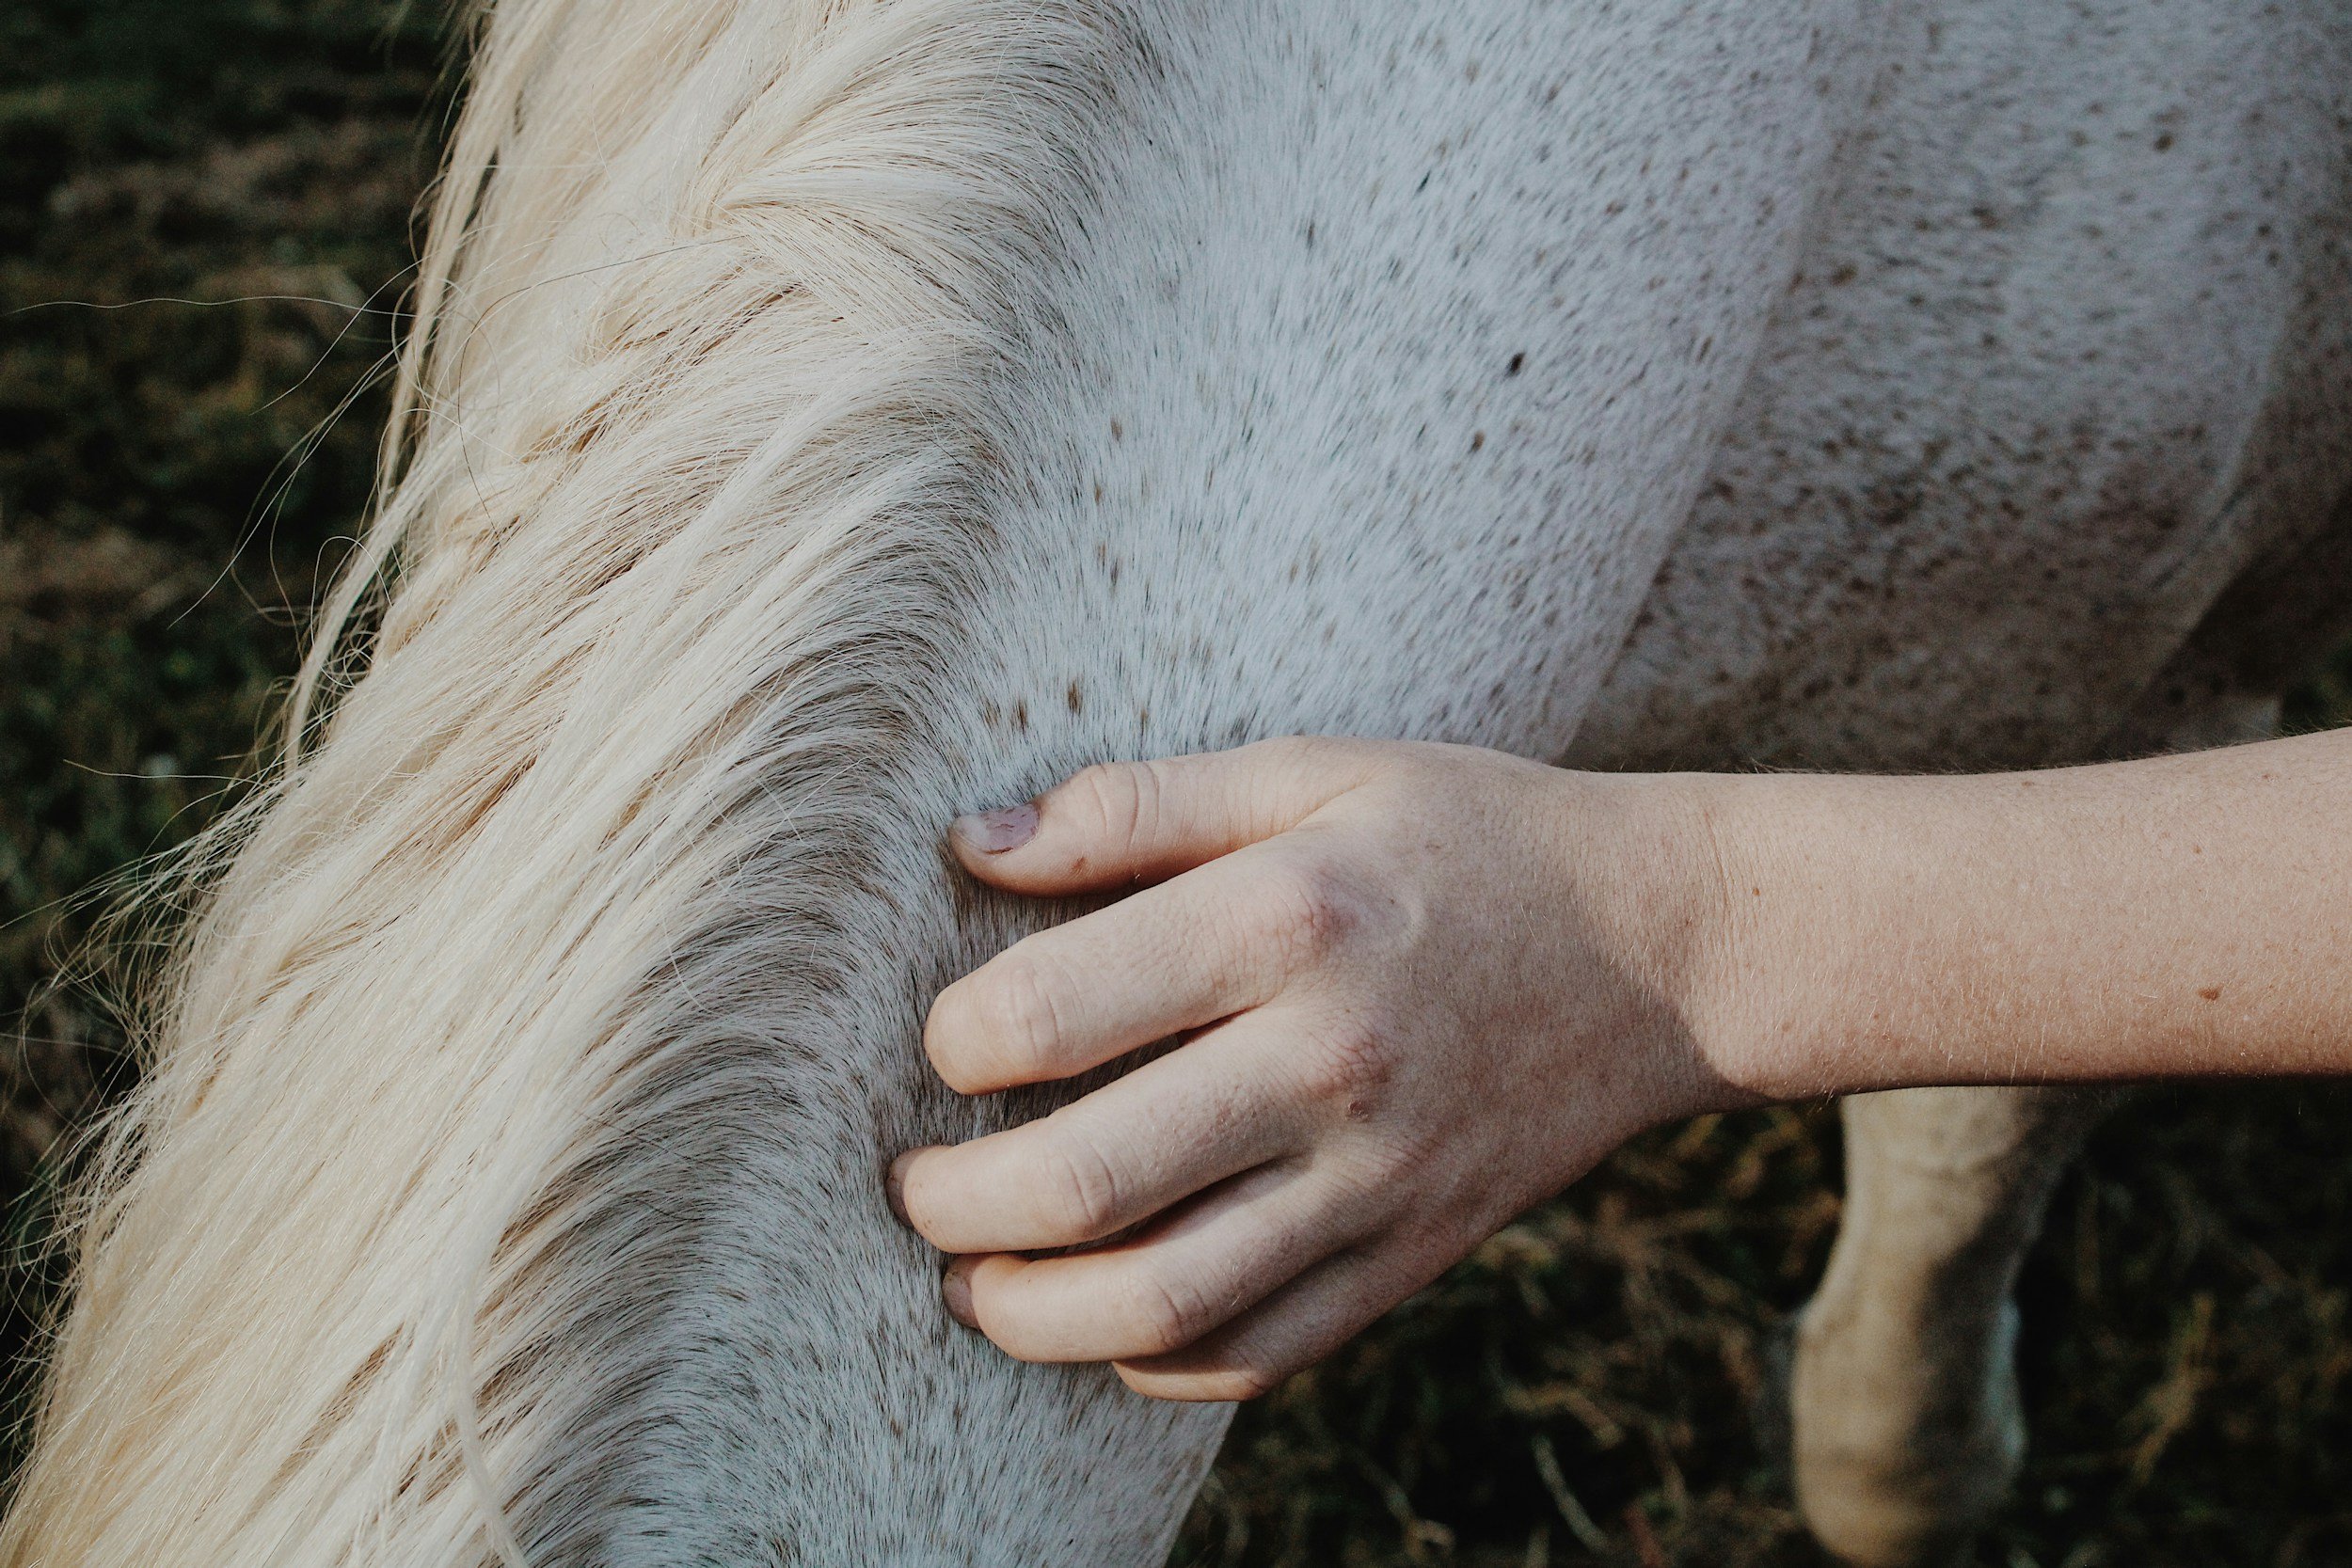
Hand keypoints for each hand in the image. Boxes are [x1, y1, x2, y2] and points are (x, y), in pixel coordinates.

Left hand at [888, 737, 1751, 1400]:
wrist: (1660, 949)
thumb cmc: (1465, 838)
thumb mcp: (1312, 769)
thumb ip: (1135, 805)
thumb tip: (973, 845)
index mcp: (1289, 921)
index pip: (1049, 1015)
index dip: (952, 1042)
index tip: (945, 1041)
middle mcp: (1329, 1065)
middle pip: (1083, 1184)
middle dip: (952, 1204)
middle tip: (912, 1185)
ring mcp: (1376, 1181)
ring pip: (1158, 1307)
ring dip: (1024, 1315)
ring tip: (971, 1279)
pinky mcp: (1410, 1257)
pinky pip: (1255, 1355)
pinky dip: (1150, 1359)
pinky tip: (1101, 1317)